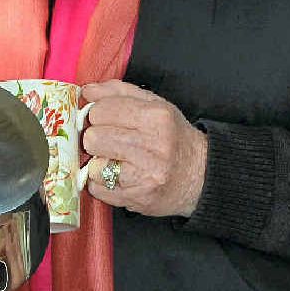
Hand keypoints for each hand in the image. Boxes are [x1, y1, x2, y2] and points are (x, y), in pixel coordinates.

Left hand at [81, 79, 207, 216]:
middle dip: (95, 139)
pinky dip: (101, 184)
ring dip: (98, 163)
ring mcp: (144, 176)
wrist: (203, 176)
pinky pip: (97, 189)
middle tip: (109, 141)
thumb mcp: (154, 105)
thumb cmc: (173, 138)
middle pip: (93, 138)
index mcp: (155, 117)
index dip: (97, 115)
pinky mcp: (137, 199)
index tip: (104, 120)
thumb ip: (118, 92)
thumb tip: (87, 92)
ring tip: (116, 160)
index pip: (101, 110)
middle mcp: (151, 146)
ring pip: (92, 165)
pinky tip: (118, 177)